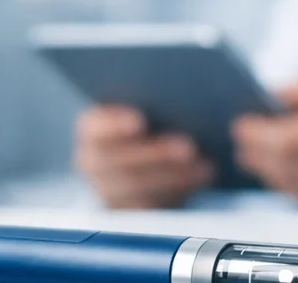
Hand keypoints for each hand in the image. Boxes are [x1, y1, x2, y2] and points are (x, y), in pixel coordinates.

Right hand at [74, 105, 214, 208]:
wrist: (151, 164)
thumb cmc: (153, 122)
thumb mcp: (151, 107)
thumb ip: (156, 100)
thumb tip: (183, 86)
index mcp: (93, 129)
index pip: (93, 127)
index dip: (113, 124)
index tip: (140, 120)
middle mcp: (93, 161)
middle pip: (116, 161)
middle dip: (154, 154)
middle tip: (188, 145)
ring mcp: (110, 190)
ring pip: (137, 187)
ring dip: (173, 175)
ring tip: (204, 163)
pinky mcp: (132, 210)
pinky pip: (153, 206)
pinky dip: (181, 190)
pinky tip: (205, 175)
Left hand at [233, 80, 297, 209]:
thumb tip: (270, 95)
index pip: (288, 139)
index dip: (257, 135)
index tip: (240, 126)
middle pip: (283, 164)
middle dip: (256, 152)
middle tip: (240, 142)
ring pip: (289, 184)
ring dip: (265, 170)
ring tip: (252, 155)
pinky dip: (285, 184)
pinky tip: (276, 171)